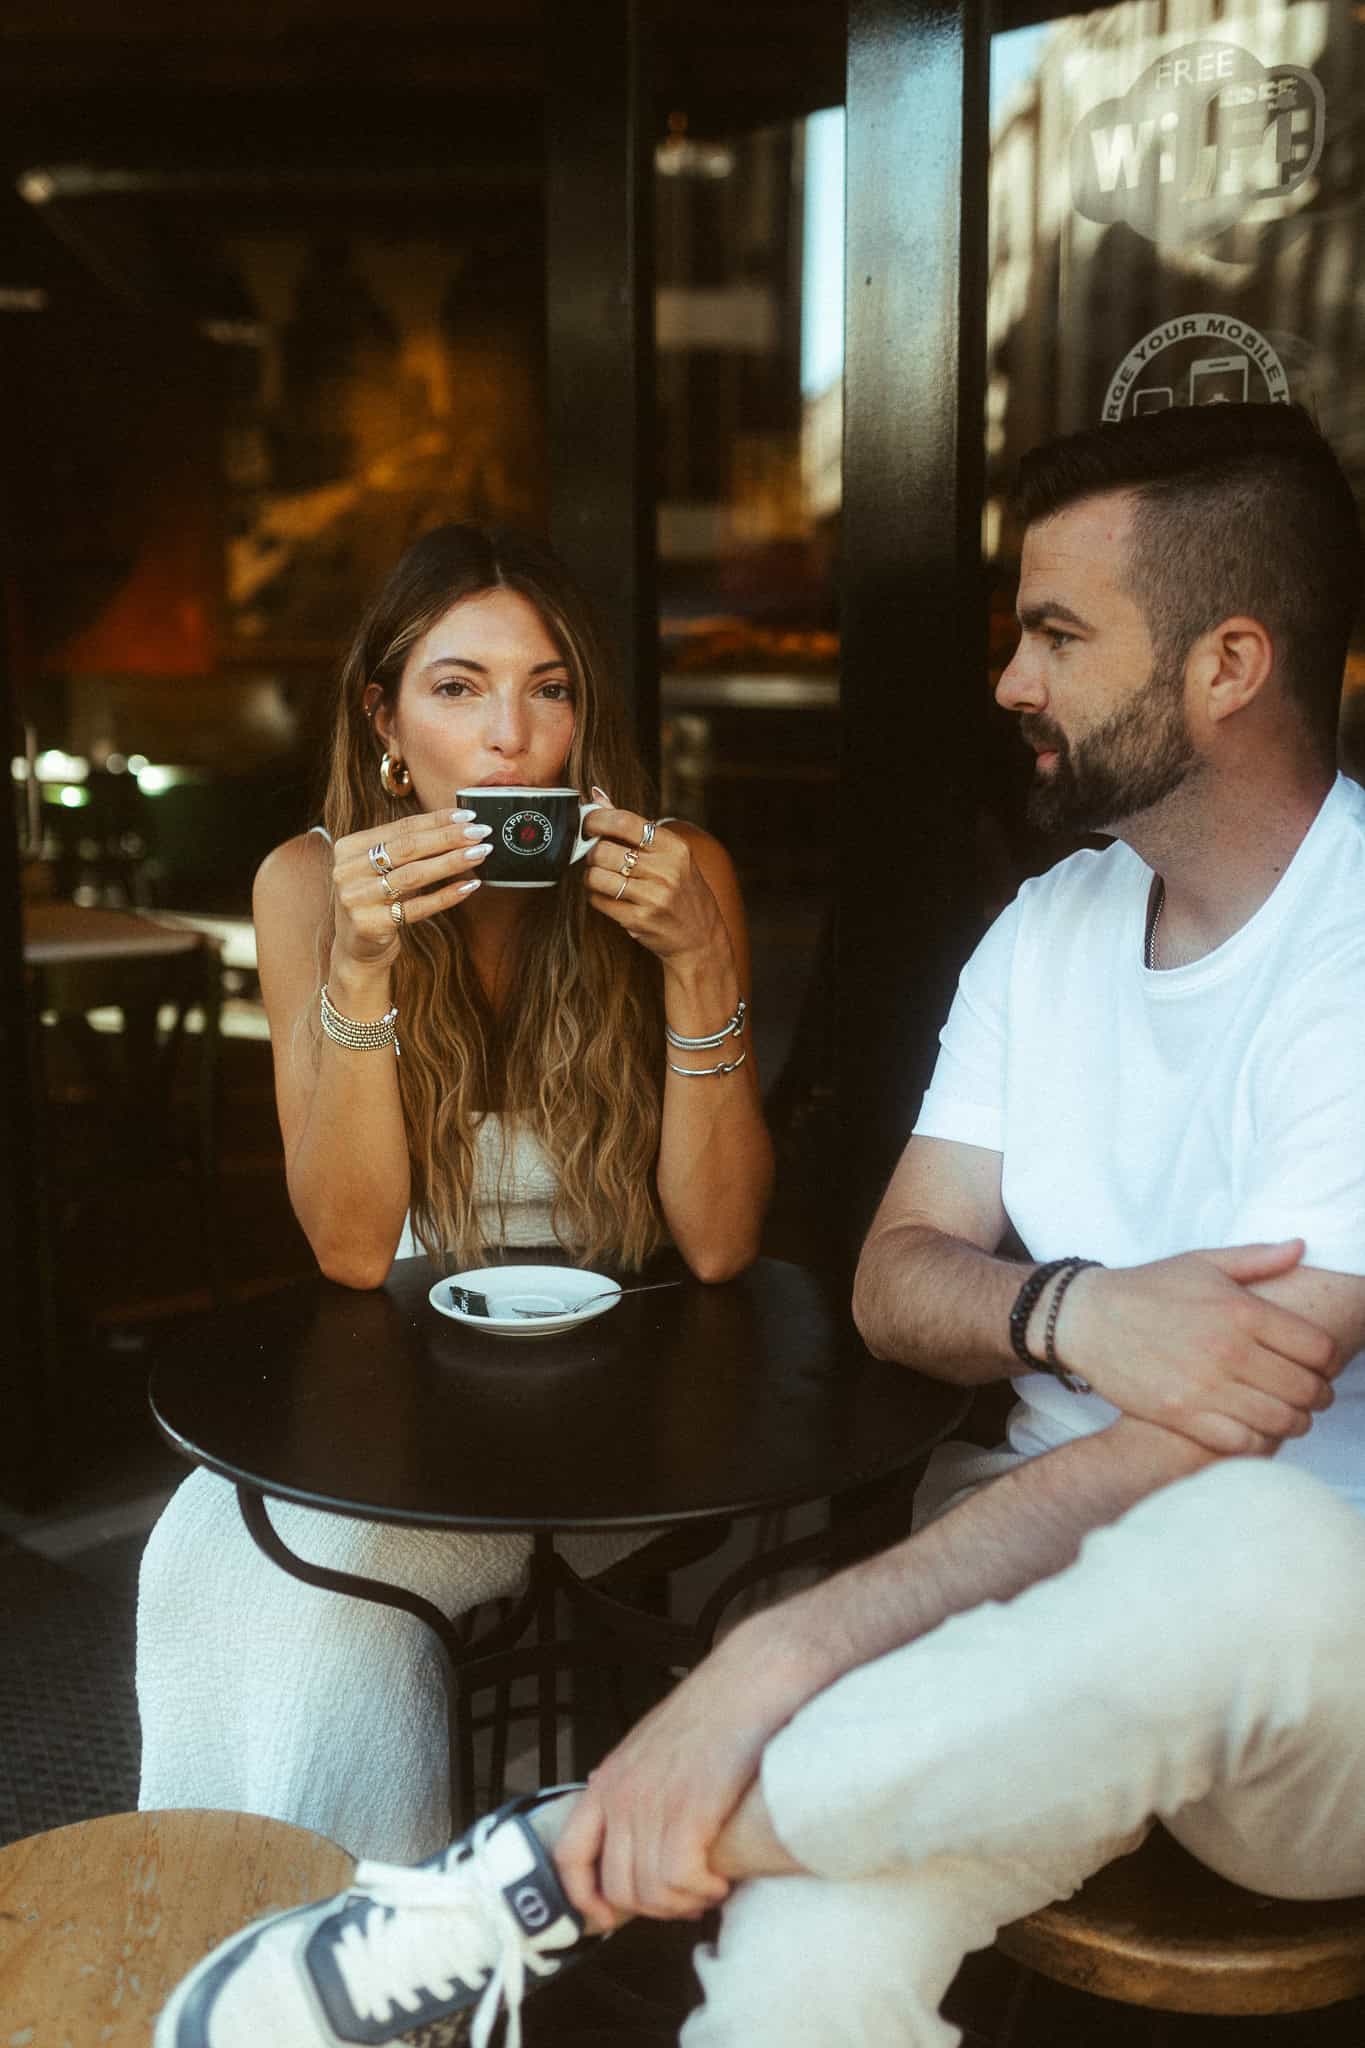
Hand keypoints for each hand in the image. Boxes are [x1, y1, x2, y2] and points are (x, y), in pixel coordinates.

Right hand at [329, 809, 490, 969]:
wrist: (357, 947)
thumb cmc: (378, 900)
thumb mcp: (382, 869)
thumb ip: (407, 848)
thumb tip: (457, 826)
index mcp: (349, 847)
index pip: (401, 827)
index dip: (437, 820)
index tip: (468, 816)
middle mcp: (348, 870)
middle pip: (407, 847)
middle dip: (448, 838)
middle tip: (480, 832)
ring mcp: (356, 898)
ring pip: (412, 875)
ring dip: (451, 862)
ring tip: (479, 854)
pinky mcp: (370, 925)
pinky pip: (416, 908)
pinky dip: (445, 896)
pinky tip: (468, 886)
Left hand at [554, 1620, 798, 1928]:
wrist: (755, 1676)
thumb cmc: (717, 1708)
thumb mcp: (657, 1745)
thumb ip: (636, 1783)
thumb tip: (627, 1823)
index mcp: (609, 1778)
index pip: (568, 1855)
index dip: (584, 1898)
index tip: (610, 1918)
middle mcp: (621, 1792)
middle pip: (617, 1887)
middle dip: (654, 1907)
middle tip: (688, 1896)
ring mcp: (652, 1801)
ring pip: (651, 1893)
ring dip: (684, 1902)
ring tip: (710, 1885)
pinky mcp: (689, 1808)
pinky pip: (679, 1881)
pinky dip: (702, 1891)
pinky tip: (721, 1878)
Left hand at [581, 797, 727, 964]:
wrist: (701, 938)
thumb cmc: (683, 892)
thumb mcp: (670, 855)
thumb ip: (633, 826)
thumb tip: (597, 796)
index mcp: (674, 848)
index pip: (625, 822)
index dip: (597, 819)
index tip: (588, 823)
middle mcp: (665, 871)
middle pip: (603, 851)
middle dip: (591, 853)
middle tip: (597, 857)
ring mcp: (652, 897)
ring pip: (596, 877)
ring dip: (591, 876)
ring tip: (602, 877)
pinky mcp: (639, 920)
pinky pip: (599, 901)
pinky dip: (597, 897)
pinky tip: (610, 897)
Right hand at [1055, 1241, 1338, 1454]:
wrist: (1085, 1318)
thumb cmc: (1147, 1288)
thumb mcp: (1202, 1262)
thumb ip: (1257, 1258)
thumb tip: (1302, 1247)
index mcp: (1241, 1310)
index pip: (1317, 1348)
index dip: (1327, 1359)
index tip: (1318, 1363)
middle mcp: (1229, 1350)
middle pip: (1307, 1389)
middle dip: (1317, 1395)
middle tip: (1308, 1393)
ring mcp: (1205, 1387)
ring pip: (1282, 1421)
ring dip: (1294, 1422)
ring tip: (1286, 1414)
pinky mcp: (1182, 1416)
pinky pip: (1244, 1443)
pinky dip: (1260, 1442)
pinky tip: (1254, 1428)